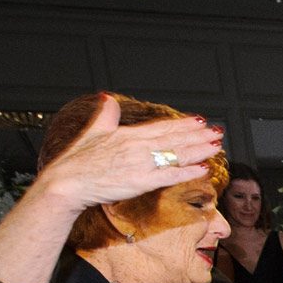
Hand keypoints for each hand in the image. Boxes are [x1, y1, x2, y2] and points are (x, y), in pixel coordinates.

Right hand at [35, 94, 224, 209]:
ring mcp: (140, 164)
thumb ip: (105, 116)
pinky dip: (187, 172)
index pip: (161, 127)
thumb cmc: (76, 162)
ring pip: (176, 155)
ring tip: (216, 146)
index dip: (183, 124)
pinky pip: (169, 176)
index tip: (199, 121)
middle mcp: (137, 147)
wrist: (66, 183)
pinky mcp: (140, 182)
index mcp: (127, 135)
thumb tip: (108, 99)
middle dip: (198, 136)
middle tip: (217, 132)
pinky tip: (203, 168)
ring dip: (198, 150)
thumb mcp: (92, 132)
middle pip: (174, 139)